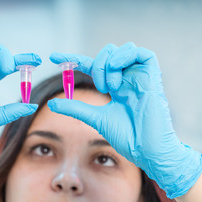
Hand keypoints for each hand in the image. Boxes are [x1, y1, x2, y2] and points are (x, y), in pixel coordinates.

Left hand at [47, 43, 201, 197]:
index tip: (54, 58)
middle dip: (97, 65)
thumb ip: (75, 108)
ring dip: (109, 64)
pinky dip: (124, 57)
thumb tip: (52, 103)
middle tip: (100, 88)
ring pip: (122, 50)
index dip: (73, 59)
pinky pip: (140, 53)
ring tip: (110, 86)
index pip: (92, 66)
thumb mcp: (95, 118)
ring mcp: (139, 76)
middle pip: (107, 54)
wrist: (145, 148)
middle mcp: (126, 78)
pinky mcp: (152, 76)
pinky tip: (116, 75)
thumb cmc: (126, 136)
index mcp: (114, 87)